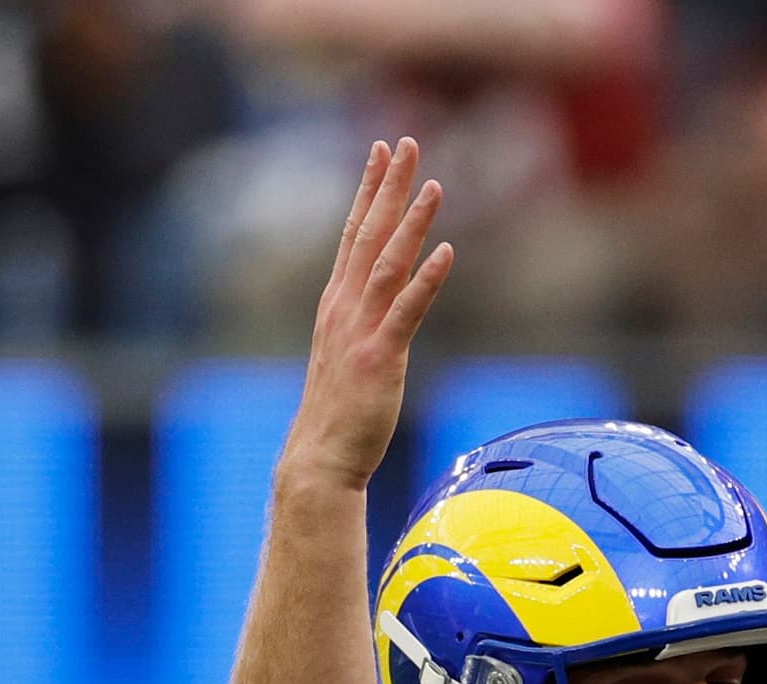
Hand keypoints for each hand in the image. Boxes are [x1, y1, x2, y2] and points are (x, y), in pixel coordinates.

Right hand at [280, 139, 454, 494]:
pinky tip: (446, 252)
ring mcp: (361, 332)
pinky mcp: (380, 359)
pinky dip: (426, 280)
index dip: (368, 189)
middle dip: (389, 187)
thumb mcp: (348, 355)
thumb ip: (364, 321)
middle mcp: (345, 308)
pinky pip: (407, 312)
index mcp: (337, 304)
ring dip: (411, 222)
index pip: (353, 233)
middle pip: (369, 234)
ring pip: (388, 264)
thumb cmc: (337, 413)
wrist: (319, 459)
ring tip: (433, 185)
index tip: (381, 151)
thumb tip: (386, 302)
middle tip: (405, 142)